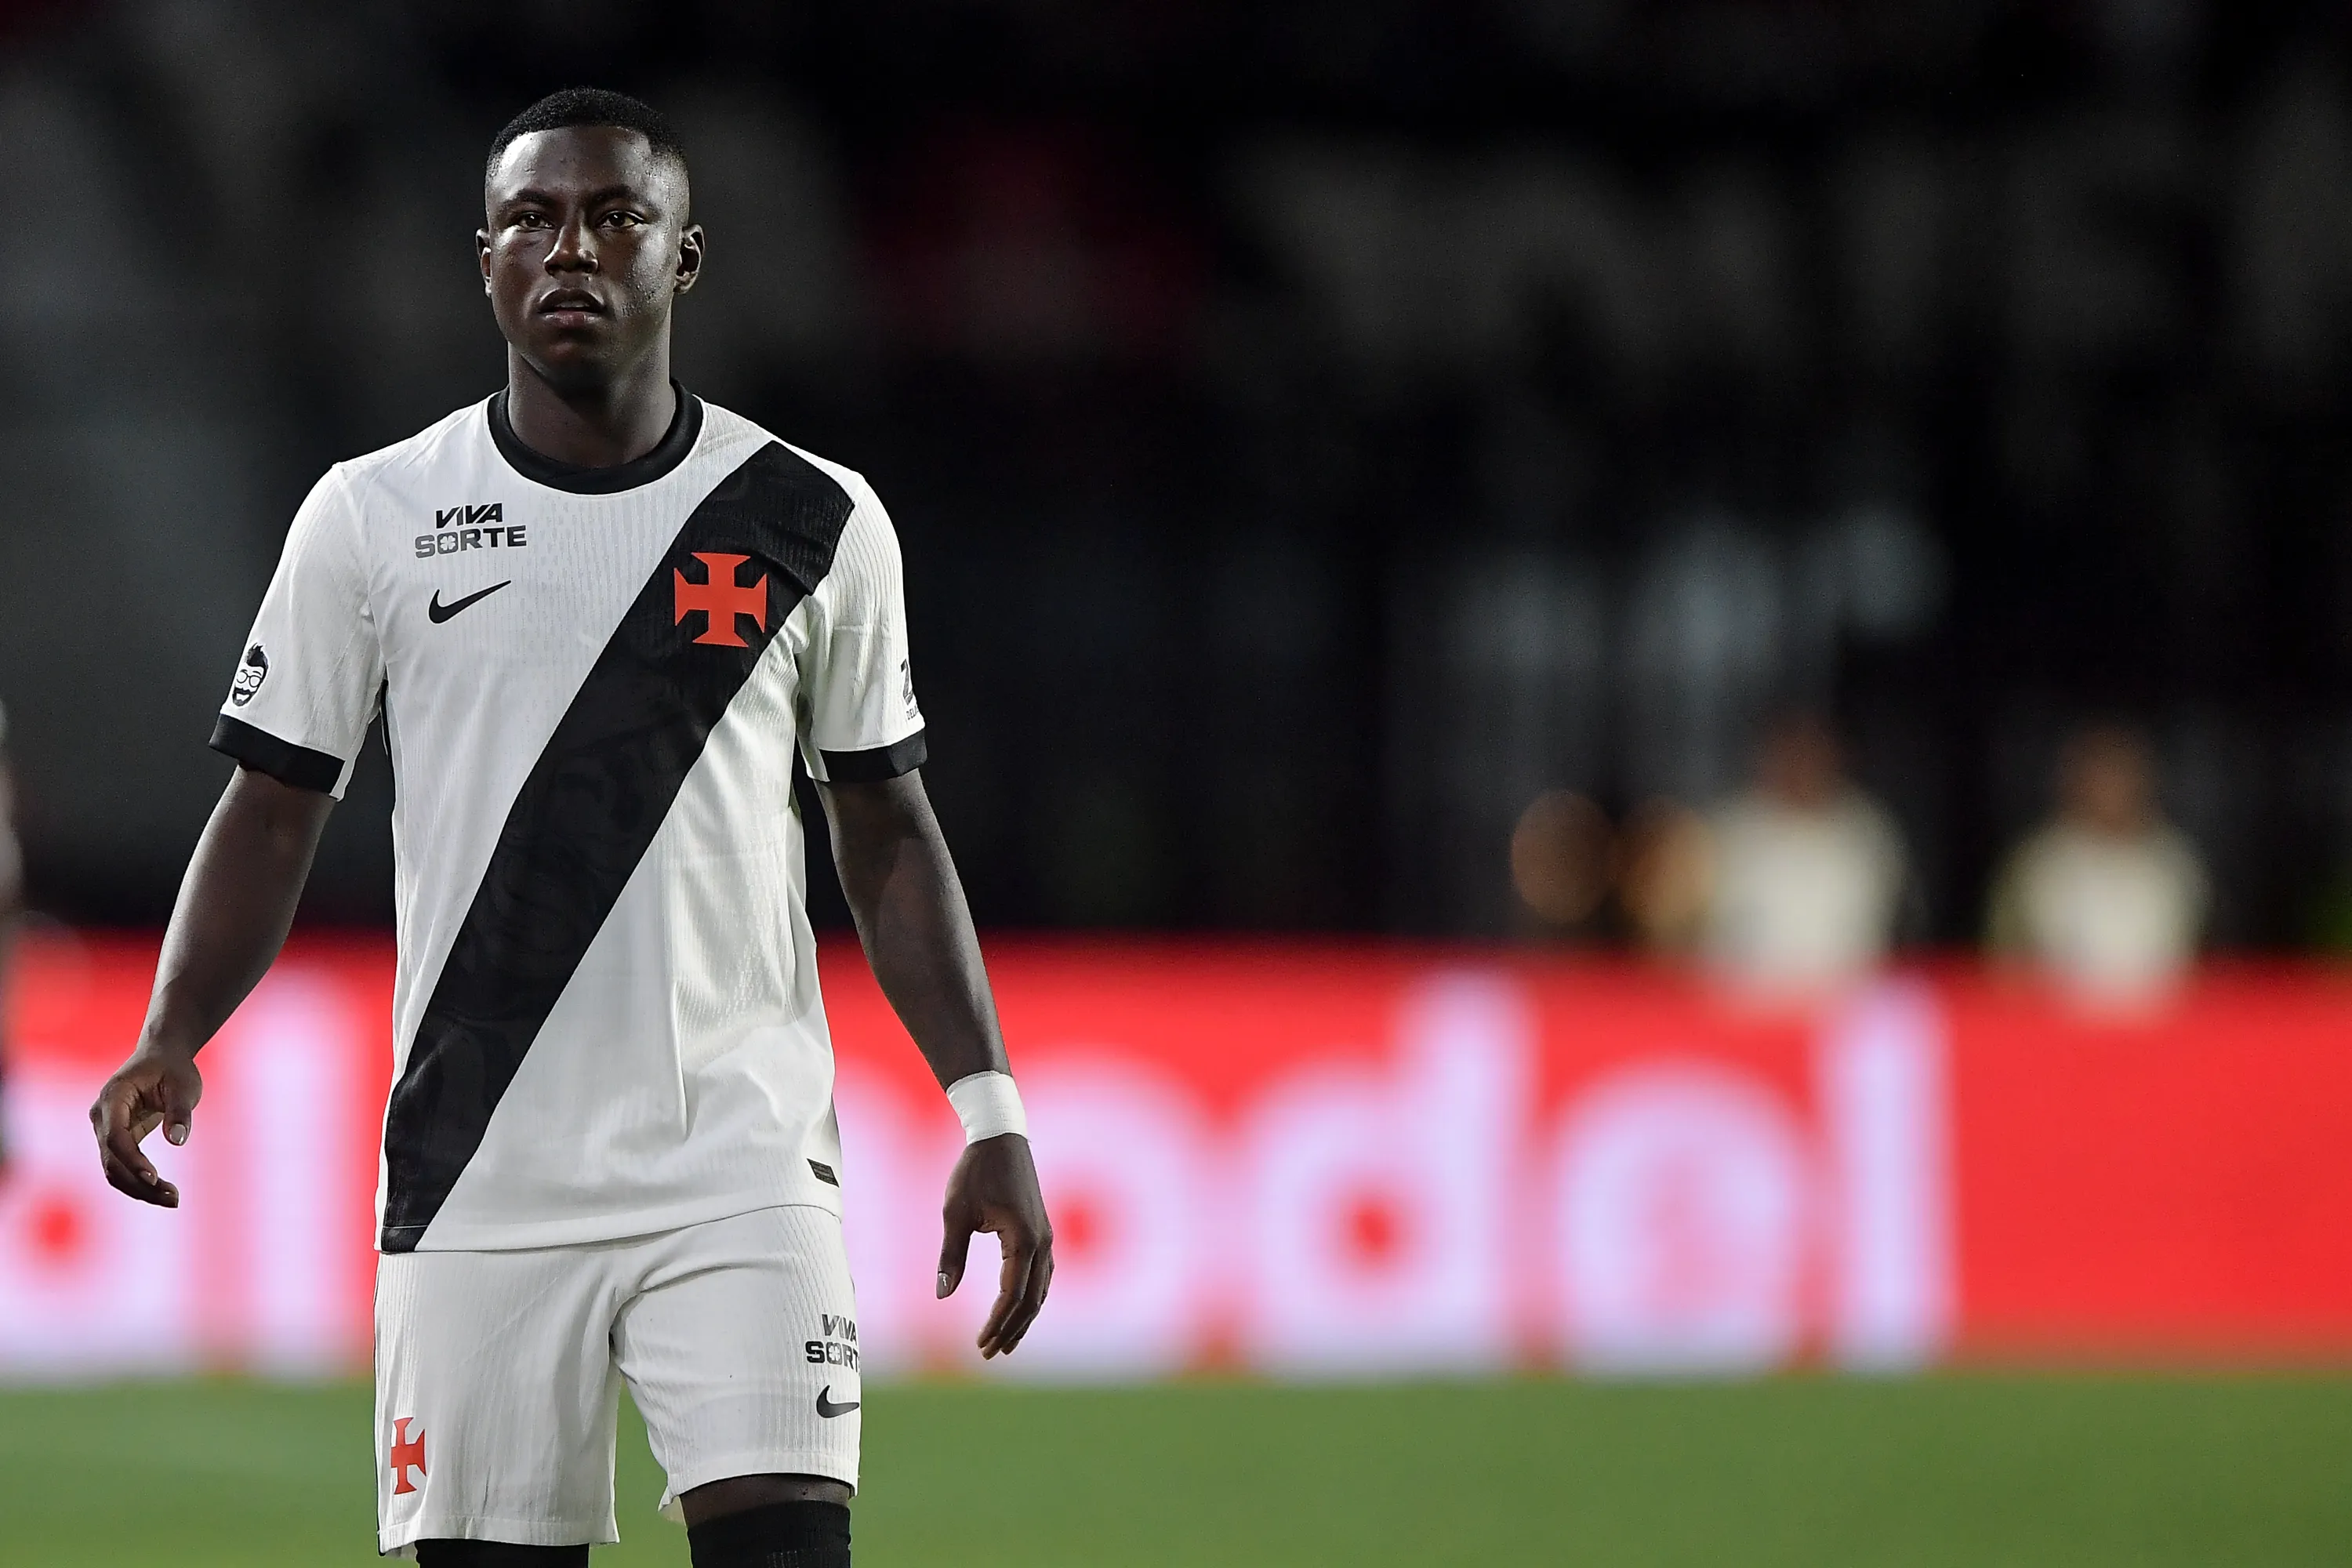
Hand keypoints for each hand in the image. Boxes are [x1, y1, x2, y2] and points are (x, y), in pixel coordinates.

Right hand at [89, 1050, 202, 1206]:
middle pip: (112, 1160)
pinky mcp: (116, 1140)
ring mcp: (105, 1130)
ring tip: (173, 1199)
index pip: (115, 1137)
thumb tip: (177, 1141)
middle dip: (140, 1183)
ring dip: (140, 1188)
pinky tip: (163, 1192)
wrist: (162, 1057)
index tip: (155, 1178)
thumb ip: (179, 1110)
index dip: (132, 1160)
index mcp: (112, 1098)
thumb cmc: (174, 1068)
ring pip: (114, 1169)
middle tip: (173, 1198)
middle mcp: (102, 1117)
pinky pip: (122, 1166)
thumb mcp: (184, 1084)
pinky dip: (139, 1182)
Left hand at [936, 1133, 1052, 1357]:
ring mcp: (1046, 1236)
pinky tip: (1020, 1308)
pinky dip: (1032, 1297)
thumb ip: (951, 1256)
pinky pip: (1043, 1274)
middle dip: (1011, 1329)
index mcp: (1023, 1239)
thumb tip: (943, 1295)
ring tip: (1006, 1342)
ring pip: (1041, 1289)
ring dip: (1024, 1318)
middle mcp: (1042, 1241)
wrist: (1001, 1137)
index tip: (979, 1344)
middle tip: (989, 1353)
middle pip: (1032, 1299)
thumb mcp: (955, 1213)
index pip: (1013, 1295)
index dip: (997, 1323)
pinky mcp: (1041, 1231)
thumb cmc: (975, 1172)